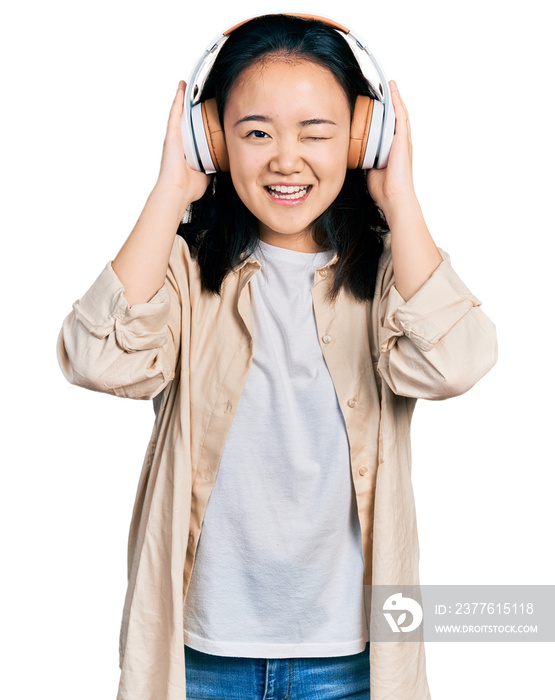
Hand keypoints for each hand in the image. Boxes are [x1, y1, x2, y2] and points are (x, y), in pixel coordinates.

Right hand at [156, 80, 210, 205]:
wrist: (177, 192)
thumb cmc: (188, 188)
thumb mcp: (206, 176)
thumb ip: (213, 169)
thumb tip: (223, 165)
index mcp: (185, 151)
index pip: (191, 133)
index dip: (195, 122)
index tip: (201, 112)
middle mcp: (178, 142)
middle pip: (184, 120)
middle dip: (188, 107)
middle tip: (195, 93)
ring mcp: (174, 137)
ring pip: (179, 113)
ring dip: (182, 98)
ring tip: (186, 85)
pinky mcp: (171, 135)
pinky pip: (175, 113)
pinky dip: (178, 100)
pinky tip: (182, 87)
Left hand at [367, 81, 417, 218]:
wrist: (394, 196)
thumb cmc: (384, 189)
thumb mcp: (370, 171)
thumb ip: (365, 161)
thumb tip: (354, 156)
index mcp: (393, 150)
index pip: (390, 128)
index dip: (387, 116)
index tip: (381, 106)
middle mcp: (400, 143)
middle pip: (397, 118)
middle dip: (393, 103)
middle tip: (388, 89)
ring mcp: (403, 141)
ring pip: (400, 114)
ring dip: (396, 99)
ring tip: (392, 85)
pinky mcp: (403, 140)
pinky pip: (401, 117)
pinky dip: (398, 103)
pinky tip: (394, 93)